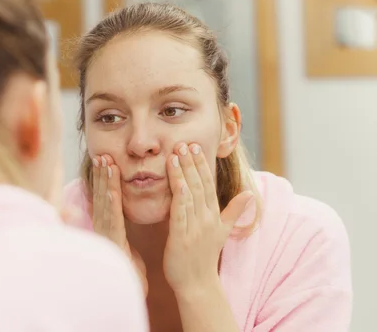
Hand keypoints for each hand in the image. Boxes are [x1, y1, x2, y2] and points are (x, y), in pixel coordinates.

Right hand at [91, 154, 147, 294]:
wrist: (127, 287)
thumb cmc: (126, 265)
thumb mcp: (122, 240)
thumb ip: (118, 223)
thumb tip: (116, 207)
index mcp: (109, 224)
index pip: (107, 197)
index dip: (105, 178)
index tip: (105, 160)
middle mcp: (104, 226)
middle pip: (102, 195)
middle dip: (102, 175)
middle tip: (101, 154)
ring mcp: (106, 232)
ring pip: (105, 202)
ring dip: (104, 182)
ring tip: (104, 162)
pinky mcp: (111, 241)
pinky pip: (111, 218)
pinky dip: (110, 202)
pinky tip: (111, 188)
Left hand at [163, 143, 252, 294]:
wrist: (197, 284)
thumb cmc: (205, 257)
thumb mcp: (223, 231)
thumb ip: (234, 211)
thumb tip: (249, 194)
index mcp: (214, 215)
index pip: (208, 184)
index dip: (202, 164)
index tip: (195, 145)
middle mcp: (207, 219)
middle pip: (199, 185)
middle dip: (192, 162)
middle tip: (184, 142)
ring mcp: (195, 228)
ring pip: (189, 195)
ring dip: (183, 173)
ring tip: (176, 154)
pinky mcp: (182, 237)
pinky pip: (180, 214)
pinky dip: (179, 197)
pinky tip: (176, 182)